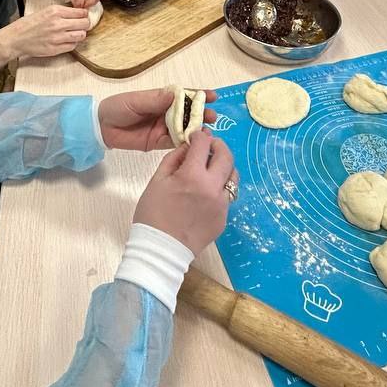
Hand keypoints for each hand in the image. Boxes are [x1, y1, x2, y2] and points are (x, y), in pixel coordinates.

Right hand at [2, 5, 90, 57]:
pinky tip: (67, 40)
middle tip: (82, 25)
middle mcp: (58, 24)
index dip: (84, 15)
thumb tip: (79, 12)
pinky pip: (73, 46)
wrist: (17, 38)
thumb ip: (62, 11)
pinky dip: (73, 43)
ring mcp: (57, 37)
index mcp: (55, 11)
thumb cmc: (29, 24)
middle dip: (85, 24)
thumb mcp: (46, 11)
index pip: (81, 12)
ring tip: (74, 33)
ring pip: (81, 35)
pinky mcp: (55, 49)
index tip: (83, 16)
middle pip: (84, 24)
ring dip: (80, 34)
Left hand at [98, 87, 217, 151]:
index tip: (212, 96)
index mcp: (162, 98)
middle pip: (188, 113)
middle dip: (201, 114)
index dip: (199, 95)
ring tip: (207, 132)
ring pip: (184, 128)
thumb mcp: (135, 101)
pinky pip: (175, 143)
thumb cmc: (118, 107)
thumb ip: (154, 100)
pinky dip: (185, 143)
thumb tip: (175, 94)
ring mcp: (163, 128)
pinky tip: (194, 143)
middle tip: (212, 117)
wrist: (101, 127)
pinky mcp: (158, 142)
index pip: (184, 95)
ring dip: (196, 129)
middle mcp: (166, 112)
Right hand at [133, 129, 234, 256]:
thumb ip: (174, 158)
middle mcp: (212, 188)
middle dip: (218, 145)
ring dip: (224, 166)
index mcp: (192, 176)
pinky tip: (206, 192)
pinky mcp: (224, 218)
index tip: (195, 137)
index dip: (199, 136)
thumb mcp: (157, 180)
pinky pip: (227, 196)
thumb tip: (187, 146)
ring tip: (212, 168)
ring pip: (233, 176)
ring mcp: (222, 205)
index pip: (204, 144)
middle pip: (226, 156)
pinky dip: (220, 188)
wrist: (160, 250)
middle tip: (209, 146)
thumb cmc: (152, 214)